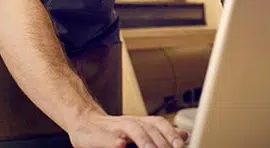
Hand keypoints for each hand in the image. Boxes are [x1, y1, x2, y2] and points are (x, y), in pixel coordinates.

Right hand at [68, 112, 188, 147]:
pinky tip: (121, 146)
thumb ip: (160, 134)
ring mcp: (116, 129)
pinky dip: (116, 142)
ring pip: (134, 130)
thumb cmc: (114, 131)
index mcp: (141, 123)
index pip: (160, 124)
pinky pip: (110, 139)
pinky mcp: (101, 136)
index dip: (171, 134)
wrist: (85, 124)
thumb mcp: (139, 130)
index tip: (181, 146)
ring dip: (145, 142)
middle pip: (150, 128)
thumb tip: (184, 135)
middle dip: (162, 142)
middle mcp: (131, 123)